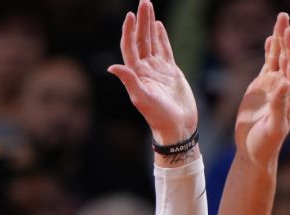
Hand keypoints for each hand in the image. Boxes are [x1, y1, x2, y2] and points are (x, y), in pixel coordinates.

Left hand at [108, 0, 197, 145]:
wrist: (177, 127)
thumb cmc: (159, 116)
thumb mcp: (142, 98)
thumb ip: (129, 81)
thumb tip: (112, 67)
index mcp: (136, 73)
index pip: (130, 47)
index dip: (128, 31)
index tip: (129, 15)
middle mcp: (145, 69)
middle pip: (141, 39)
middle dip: (141, 20)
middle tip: (144, 1)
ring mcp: (158, 69)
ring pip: (152, 41)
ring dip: (150, 24)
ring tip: (149, 6)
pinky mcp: (171, 72)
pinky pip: (165, 49)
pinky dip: (161, 37)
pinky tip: (158, 26)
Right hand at [233, 13, 289, 164]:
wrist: (254, 152)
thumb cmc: (265, 144)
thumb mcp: (273, 127)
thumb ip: (279, 106)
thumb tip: (284, 83)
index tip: (289, 32)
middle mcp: (285, 87)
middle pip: (288, 57)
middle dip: (287, 37)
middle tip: (284, 17)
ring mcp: (273, 86)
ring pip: (278, 58)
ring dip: (279, 39)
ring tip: (281, 19)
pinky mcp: (261, 87)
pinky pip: (268, 65)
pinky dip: (269, 51)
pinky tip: (270, 39)